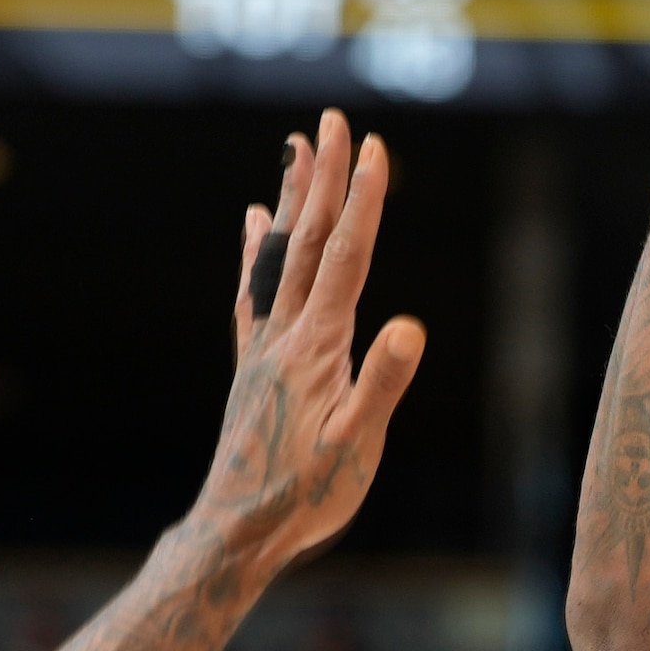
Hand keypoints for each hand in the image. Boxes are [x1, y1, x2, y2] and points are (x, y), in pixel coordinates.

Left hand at [193, 112, 429, 583]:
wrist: (239, 529)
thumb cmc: (306, 496)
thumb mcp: (359, 447)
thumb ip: (383, 384)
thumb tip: (410, 326)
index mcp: (318, 348)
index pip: (346, 259)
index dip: (362, 203)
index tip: (373, 149)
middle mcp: (285, 335)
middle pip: (308, 240)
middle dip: (323, 178)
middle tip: (332, 120)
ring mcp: (264, 347)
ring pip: (279, 257)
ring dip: (293, 199)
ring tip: (296, 149)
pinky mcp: (252, 366)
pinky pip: (253, 293)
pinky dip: (257, 251)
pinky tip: (255, 222)